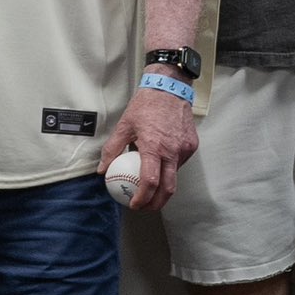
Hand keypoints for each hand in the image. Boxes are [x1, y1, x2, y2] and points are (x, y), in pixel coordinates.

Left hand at [97, 86, 195, 210]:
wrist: (170, 88)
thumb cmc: (146, 105)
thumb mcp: (124, 126)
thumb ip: (112, 149)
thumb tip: (102, 170)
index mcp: (154, 147)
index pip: (150, 182)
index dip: (142, 198)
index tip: (134, 204)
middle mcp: (172, 150)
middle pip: (168, 188)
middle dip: (157, 203)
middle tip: (145, 207)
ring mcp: (184, 149)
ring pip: (175, 176)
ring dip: (163, 186)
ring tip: (150, 189)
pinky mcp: (192, 145)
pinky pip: (180, 163)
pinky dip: (170, 169)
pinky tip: (160, 166)